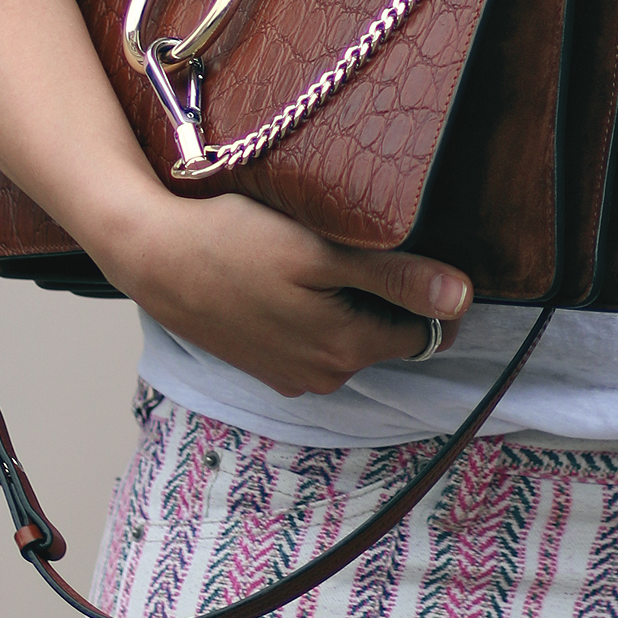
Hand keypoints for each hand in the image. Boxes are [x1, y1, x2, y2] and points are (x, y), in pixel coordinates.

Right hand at [111, 181, 471, 400]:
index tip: (413, 248)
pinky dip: (316, 309)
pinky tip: (291, 275)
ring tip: (321, 253)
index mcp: (346, 351)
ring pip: (351, 335)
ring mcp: (291, 376)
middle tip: (361, 241)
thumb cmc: (234, 241)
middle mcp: (324, 376)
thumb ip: (396, 278)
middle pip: (388, 334)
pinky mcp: (266, 365)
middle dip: (388, 294)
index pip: (428, 332)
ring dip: (350, 300)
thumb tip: (464, 299)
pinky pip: (315, 339)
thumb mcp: (321, 250)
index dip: (431, 290)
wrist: (153, 255)